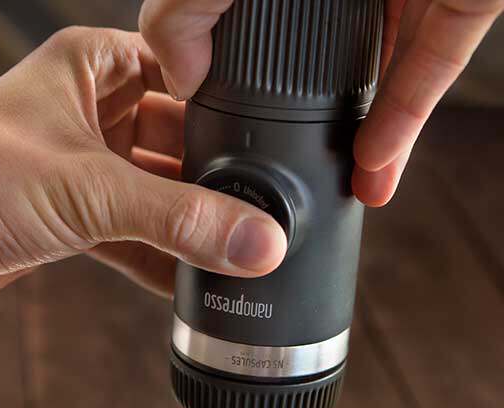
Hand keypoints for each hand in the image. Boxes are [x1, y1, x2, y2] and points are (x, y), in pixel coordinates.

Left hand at [0, 27, 285, 306]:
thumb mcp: (90, 190)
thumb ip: (179, 218)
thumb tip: (253, 241)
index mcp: (95, 68)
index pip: (185, 77)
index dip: (227, 111)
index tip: (269, 147)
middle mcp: (94, 113)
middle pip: (179, 142)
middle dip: (214, 179)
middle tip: (259, 211)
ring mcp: (88, 167)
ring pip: (159, 193)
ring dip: (189, 225)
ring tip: (233, 250)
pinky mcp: (79, 215)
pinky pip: (136, 233)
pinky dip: (160, 258)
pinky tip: (190, 279)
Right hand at [140, 0, 503, 205]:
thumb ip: (183, 9)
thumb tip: (183, 77)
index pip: (249, 39)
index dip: (234, 91)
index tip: (224, 136)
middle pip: (317, 71)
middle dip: (305, 130)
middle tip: (287, 176)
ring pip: (376, 80)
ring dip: (358, 145)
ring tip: (339, 188)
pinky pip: (426, 70)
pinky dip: (400, 121)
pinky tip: (373, 167)